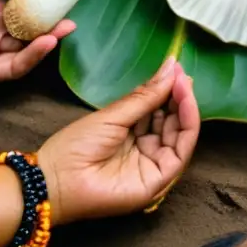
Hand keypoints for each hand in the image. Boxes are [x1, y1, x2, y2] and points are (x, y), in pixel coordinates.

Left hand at [0, 0, 74, 83]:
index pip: (27, 11)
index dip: (45, 9)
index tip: (64, 3)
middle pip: (30, 33)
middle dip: (51, 28)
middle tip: (69, 22)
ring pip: (25, 52)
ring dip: (44, 43)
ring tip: (60, 32)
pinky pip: (11, 67)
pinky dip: (29, 58)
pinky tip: (43, 44)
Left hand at [37, 57, 199, 224]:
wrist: (57, 179)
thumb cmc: (77, 146)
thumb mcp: (114, 115)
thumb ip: (145, 96)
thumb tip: (171, 66)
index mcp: (133, 134)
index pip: (159, 110)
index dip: (168, 89)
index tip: (175, 67)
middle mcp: (146, 149)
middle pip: (173, 122)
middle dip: (179, 96)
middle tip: (181, 73)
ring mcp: (153, 165)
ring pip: (181, 134)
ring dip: (186, 107)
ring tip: (183, 83)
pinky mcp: (159, 180)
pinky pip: (181, 152)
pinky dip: (188, 126)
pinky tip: (185, 103)